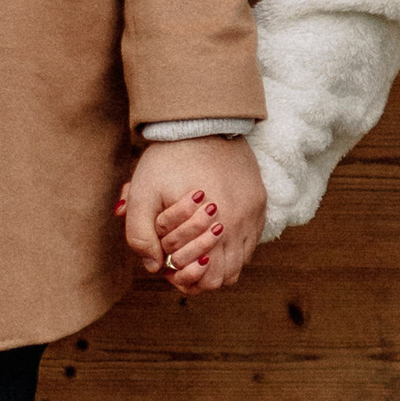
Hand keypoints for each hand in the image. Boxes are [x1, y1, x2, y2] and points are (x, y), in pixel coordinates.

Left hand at [119, 137, 265, 294]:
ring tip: (196, 251)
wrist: (201, 121)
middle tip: (179, 262)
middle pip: (226, 275)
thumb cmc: (168, 158)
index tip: (168, 268)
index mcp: (214, 224)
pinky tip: (213, 236)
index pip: (208, 278)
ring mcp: (254, 213)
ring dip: (218, 263)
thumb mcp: (142, 194)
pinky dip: (233, 247)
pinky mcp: (259, 202)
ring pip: (241, 261)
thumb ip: (140, 235)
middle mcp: (241, 223)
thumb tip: (154, 267)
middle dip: (200, 274)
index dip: (184, 280)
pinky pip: (251, 241)